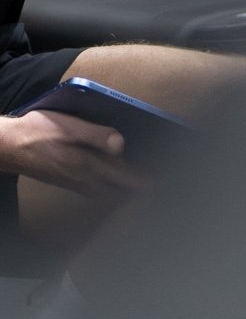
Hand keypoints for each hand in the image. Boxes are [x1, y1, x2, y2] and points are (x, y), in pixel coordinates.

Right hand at [0, 110, 144, 196]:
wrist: (9, 147)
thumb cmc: (37, 132)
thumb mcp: (68, 126)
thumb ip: (96, 135)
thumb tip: (121, 145)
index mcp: (87, 163)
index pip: (122, 175)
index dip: (141, 180)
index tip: (158, 182)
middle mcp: (82, 177)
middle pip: (116, 189)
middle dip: (134, 190)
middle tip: (151, 187)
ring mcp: (73, 182)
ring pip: (104, 192)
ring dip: (120, 191)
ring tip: (134, 188)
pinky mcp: (64, 181)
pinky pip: (92, 191)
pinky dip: (105, 190)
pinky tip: (106, 185)